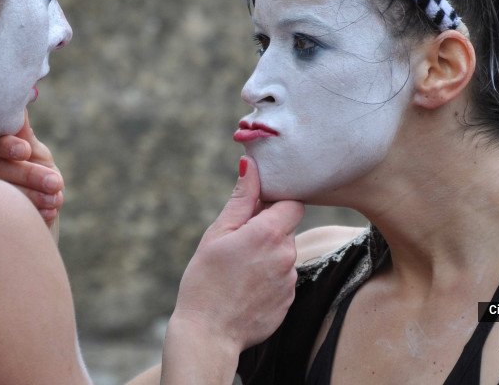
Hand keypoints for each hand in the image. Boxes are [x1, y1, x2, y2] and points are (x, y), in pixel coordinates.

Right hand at [0, 111, 64, 227]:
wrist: (35, 223)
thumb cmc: (37, 179)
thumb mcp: (34, 154)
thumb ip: (24, 132)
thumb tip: (24, 92)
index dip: (7, 145)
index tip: (26, 151)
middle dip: (29, 174)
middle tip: (56, 183)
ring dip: (32, 196)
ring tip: (56, 201)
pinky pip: (2, 214)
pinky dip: (30, 213)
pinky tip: (48, 216)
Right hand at [171, 156, 303, 355]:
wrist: (208, 334)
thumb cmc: (205, 280)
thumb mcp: (218, 233)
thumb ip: (241, 199)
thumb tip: (251, 164)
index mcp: (270, 233)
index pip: (292, 203)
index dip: (276, 203)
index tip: (256, 210)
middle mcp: (287, 255)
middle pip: (286, 229)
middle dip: (267, 230)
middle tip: (237, 243)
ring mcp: (290, 281)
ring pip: (284, 255)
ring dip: (267, 255)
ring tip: (238, 270)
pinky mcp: (289, 301)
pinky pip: (282, 279)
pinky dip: (268, 278)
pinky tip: (244, 287)